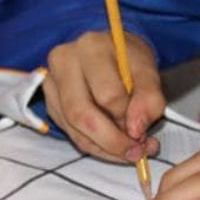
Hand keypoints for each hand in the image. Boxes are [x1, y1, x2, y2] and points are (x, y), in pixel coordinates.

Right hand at [43, 31, 164, 162]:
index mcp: (92, 47)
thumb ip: (149, 98)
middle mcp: (64, 61)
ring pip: (73, 128)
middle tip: (136, 152)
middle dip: (112, 141)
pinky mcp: (50, 99)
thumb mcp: (149, 71)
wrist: (112, 50)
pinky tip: (112, 143)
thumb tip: (136, 130)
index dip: (129, 119)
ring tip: (128, 150)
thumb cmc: (129, 59)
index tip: (146, 130)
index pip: (108, 95)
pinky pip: (69, 132)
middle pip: (82, 114)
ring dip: (104, 148)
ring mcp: (51, 81)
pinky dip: (94, 144)